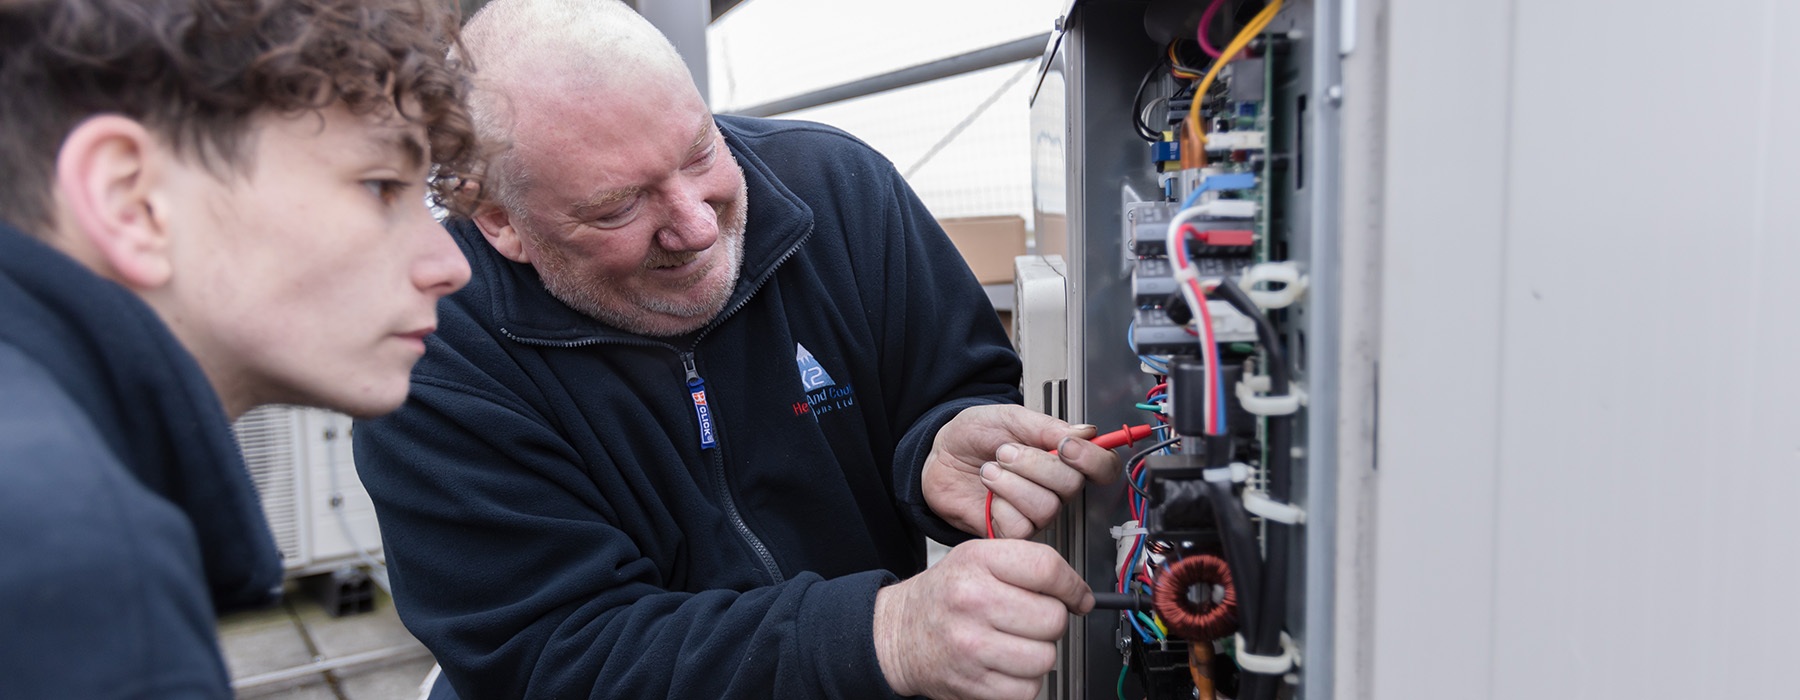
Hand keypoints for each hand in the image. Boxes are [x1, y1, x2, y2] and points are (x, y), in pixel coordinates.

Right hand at [873, 539, 1094, 698]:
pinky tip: (1005, 664)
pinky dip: (1025, 680)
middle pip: (1053, 618)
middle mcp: (972, 601)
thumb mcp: (976, 559)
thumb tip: (1079, 595)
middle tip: (1030, 619)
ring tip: (1015, 642)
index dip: (1073, 586)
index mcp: (977, 562)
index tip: (1078, 597)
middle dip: (1051, 621)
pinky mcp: (974, 684)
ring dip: (1039, 653)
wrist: (899, 633)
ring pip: (1046, 657)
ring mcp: (972, 646)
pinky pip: (1029, 688)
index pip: (1048, 569)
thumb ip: (1027, 565)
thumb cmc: (944, 596)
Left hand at [921, 405, 1120, 538]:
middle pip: (1072, 486)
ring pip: (1046, 507)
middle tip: (1007, 451)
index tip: (1066, 446)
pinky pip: (1021, 526)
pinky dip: (999, 503)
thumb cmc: (973, 435)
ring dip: (1012, 483)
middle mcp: (1054, 487)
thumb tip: (1086, 432)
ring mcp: (1034, 510)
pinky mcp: (1011, 530)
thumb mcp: (1008, 417)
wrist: (937, 455)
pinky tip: (988, 492)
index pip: (1102, 466)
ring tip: (991, 469)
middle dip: (1036, 465)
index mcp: (1061, 457)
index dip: (1093, 460)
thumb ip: (1047, 426)